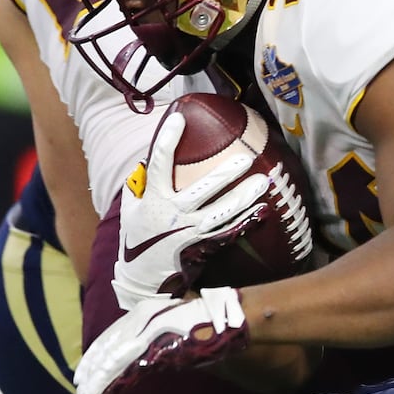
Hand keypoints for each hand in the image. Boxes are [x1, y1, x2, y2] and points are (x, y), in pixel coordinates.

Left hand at [74, 288, 249, 393]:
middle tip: (80, 385)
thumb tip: (164, 334)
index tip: (85, 368)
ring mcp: (147, 332)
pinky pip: (127, 368)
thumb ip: (168, 324)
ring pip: (113, 359)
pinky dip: (112, 382)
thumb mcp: (182, 317)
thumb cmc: (212, 318)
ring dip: (97, 380)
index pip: (113, 333)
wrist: (230, 320)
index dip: (97, 351)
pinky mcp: (154, 348)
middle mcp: (142, 318)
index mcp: (145, 311)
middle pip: (108, 345)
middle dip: (91, 367)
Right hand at [113, 110, 272, 309]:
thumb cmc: (137, 235)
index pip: (159, 163)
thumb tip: (149, 158)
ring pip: (221, 212)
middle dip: (225, 174)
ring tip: (263, 182)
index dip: (167, 140)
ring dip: (244, 197)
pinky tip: (263, 210)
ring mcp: (189, 230)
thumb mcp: (131, 207)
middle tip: (246, 158)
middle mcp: (173, 213)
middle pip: (202, 190)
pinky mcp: (201, 243)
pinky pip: (227, 230)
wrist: (140, 274)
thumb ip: (140, 183)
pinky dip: (246, 221)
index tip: (180, 119)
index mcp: (153, 198)